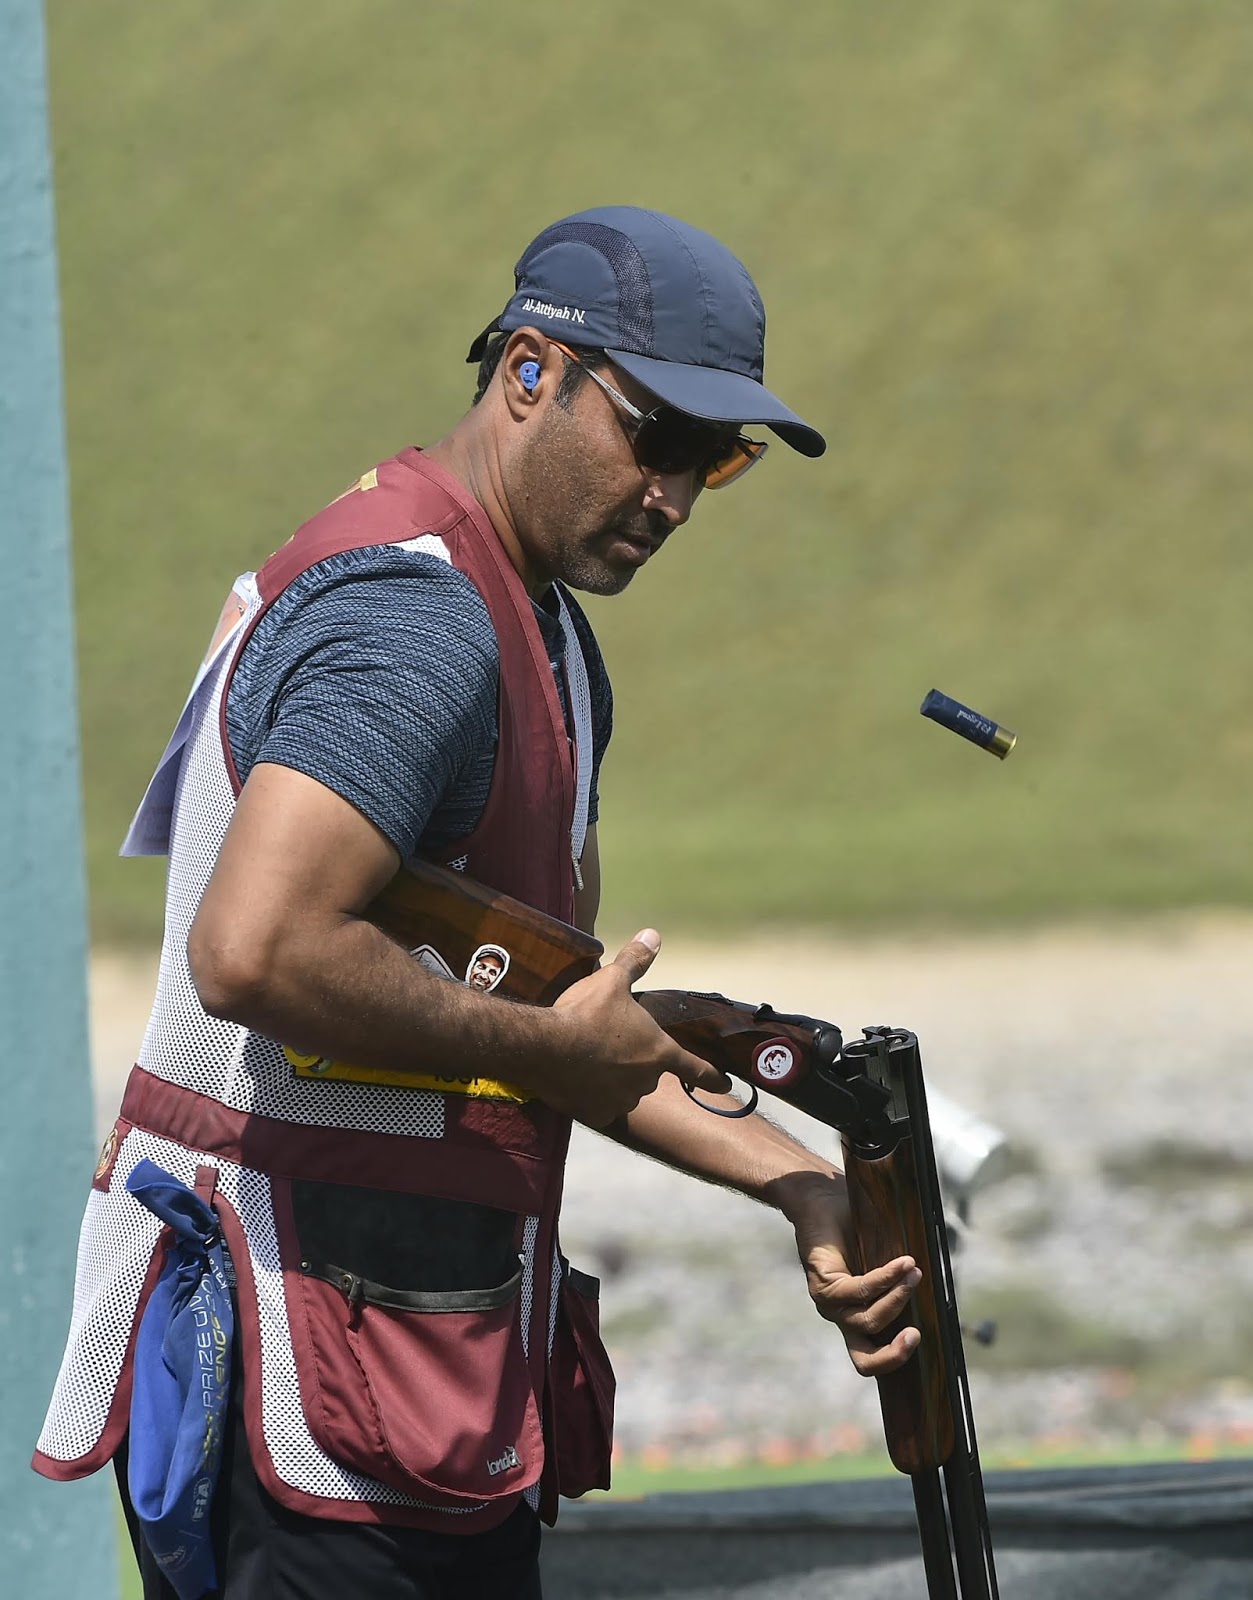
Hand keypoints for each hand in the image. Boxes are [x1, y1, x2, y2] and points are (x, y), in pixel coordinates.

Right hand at [549, 929, 730, 1126]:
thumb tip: (653, 935)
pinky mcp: (597, 1115)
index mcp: (658, 1051)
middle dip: (635, 1063)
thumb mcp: (612, 980)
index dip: (713, 1076)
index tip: (726, 1084)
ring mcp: (621, 1101)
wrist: (544, 1047)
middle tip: (609, 1044)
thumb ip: (635, 961)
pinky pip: (601, 1108)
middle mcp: (646, 1081)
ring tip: (590, 1061)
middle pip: (649, 1074)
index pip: (695, 1068)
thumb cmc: (585, 1012)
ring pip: (625, 1092)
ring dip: (615, 1081)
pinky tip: (579, 1082)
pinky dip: (594, 1098)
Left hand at [780, 1172, 921, 1376]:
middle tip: (917, 1335)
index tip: (922, 1338)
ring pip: (868, 1320)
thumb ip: (901, 1275)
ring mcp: (829, 1304)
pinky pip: (860, 1290)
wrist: (818, 1200)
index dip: (894, 1359)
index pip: (870, 1358)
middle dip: (894, 1353)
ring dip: (898, 1298)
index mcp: (855, 1317)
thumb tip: (935, 1280)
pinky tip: (904, 1264)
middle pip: (864, 1359)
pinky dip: (886, 1278)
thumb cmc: (852, 1228)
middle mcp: (840, 1317)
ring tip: (915, 1273)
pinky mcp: (824, 1285)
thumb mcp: (881, 1258)